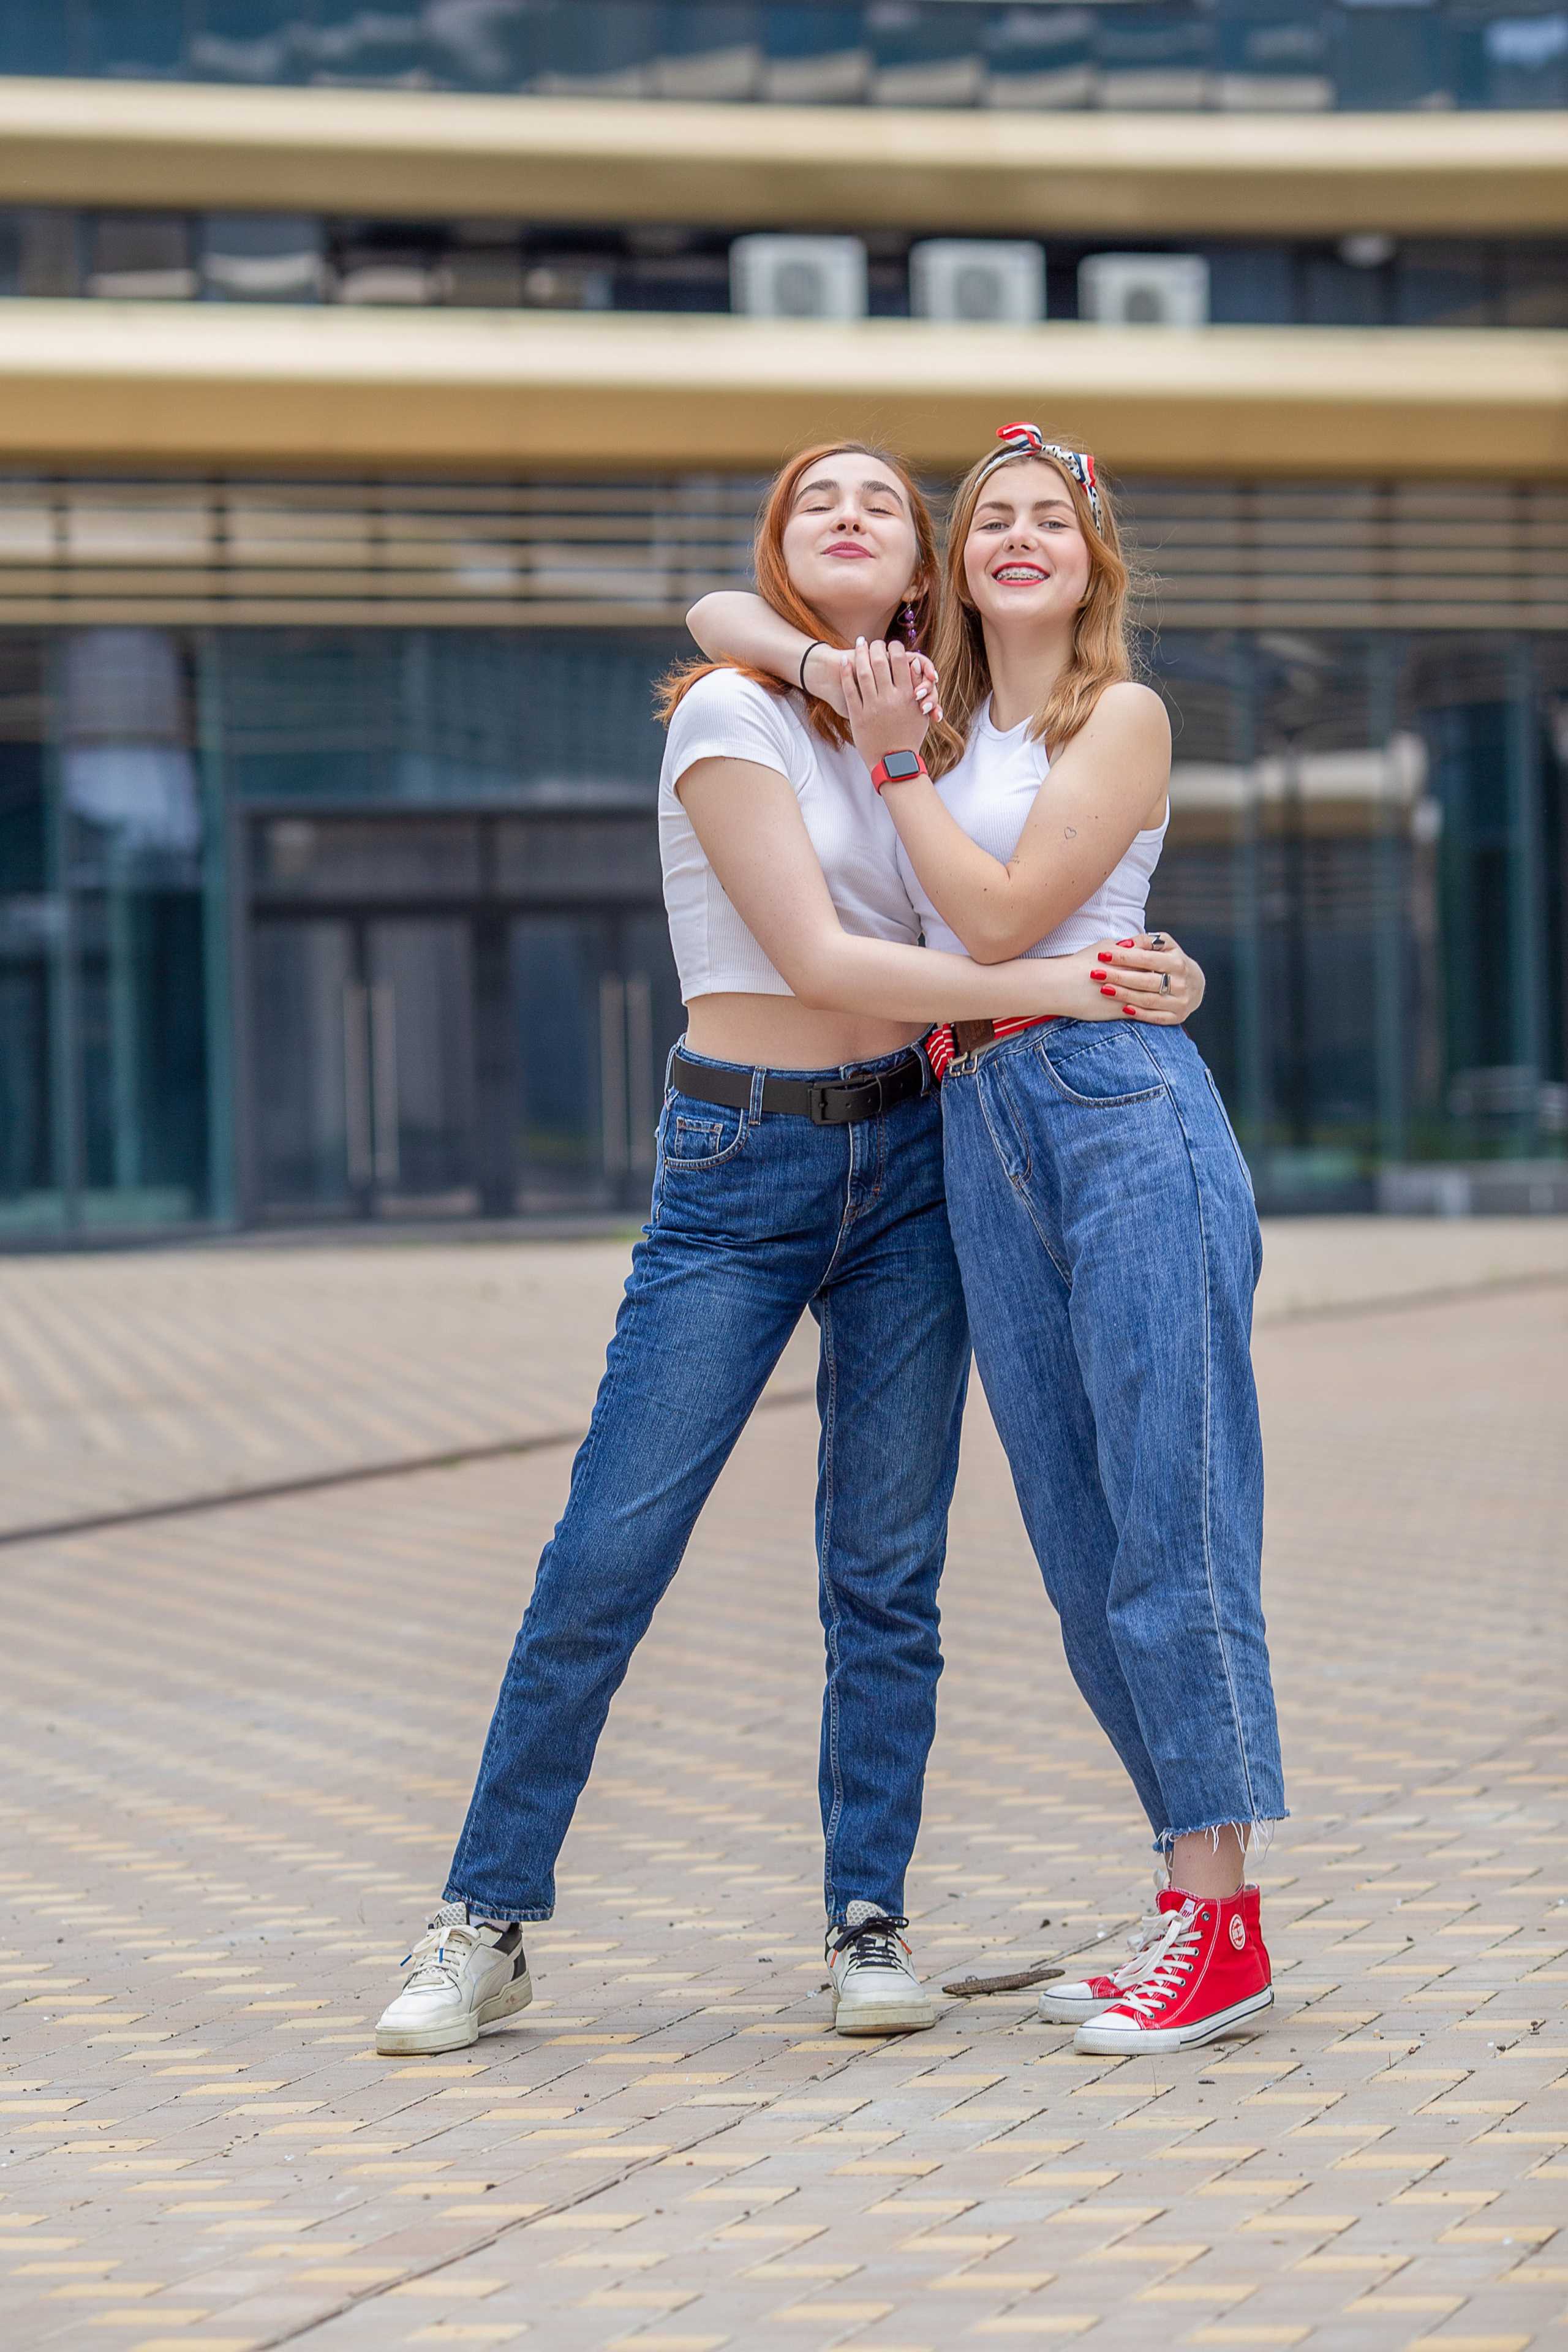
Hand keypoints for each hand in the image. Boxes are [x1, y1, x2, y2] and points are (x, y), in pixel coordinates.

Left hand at [801, 644, 939, 724]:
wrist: (893, 762)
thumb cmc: (910, 737)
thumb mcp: (921, 713)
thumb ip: (919, 689)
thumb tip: (914, 663)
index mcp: (908, 696)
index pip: (901, 660)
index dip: (895, 647)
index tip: (891, 645)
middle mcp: (890, 699)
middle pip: (880, 661)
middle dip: (876, 646)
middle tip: (872, 641)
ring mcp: (873, 707)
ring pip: (864, 672)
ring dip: (860, 653)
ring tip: (859, 643)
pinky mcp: (858, 716)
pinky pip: (850, 689)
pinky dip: (846, 673)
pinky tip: (844, 661)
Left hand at [1084, 932, 1198, 1023]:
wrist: (1196, 985)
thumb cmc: (1173, 961)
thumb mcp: (1166, 946)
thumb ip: (1145, 941)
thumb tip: (1124, 944)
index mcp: (1177, 962)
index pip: (1146, 959)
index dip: (1124, 957)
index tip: (1103, 955)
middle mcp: (1181, 983)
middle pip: (1145, 980)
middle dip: (1118, 976)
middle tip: (1096, 973)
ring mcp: (1180, 1002)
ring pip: (1148, 999)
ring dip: (1124, 995)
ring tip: (1104, 988)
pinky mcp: (1177, 1017)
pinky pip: (1155, 1017)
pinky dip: (1138, 1013)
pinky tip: (1122, 1007)